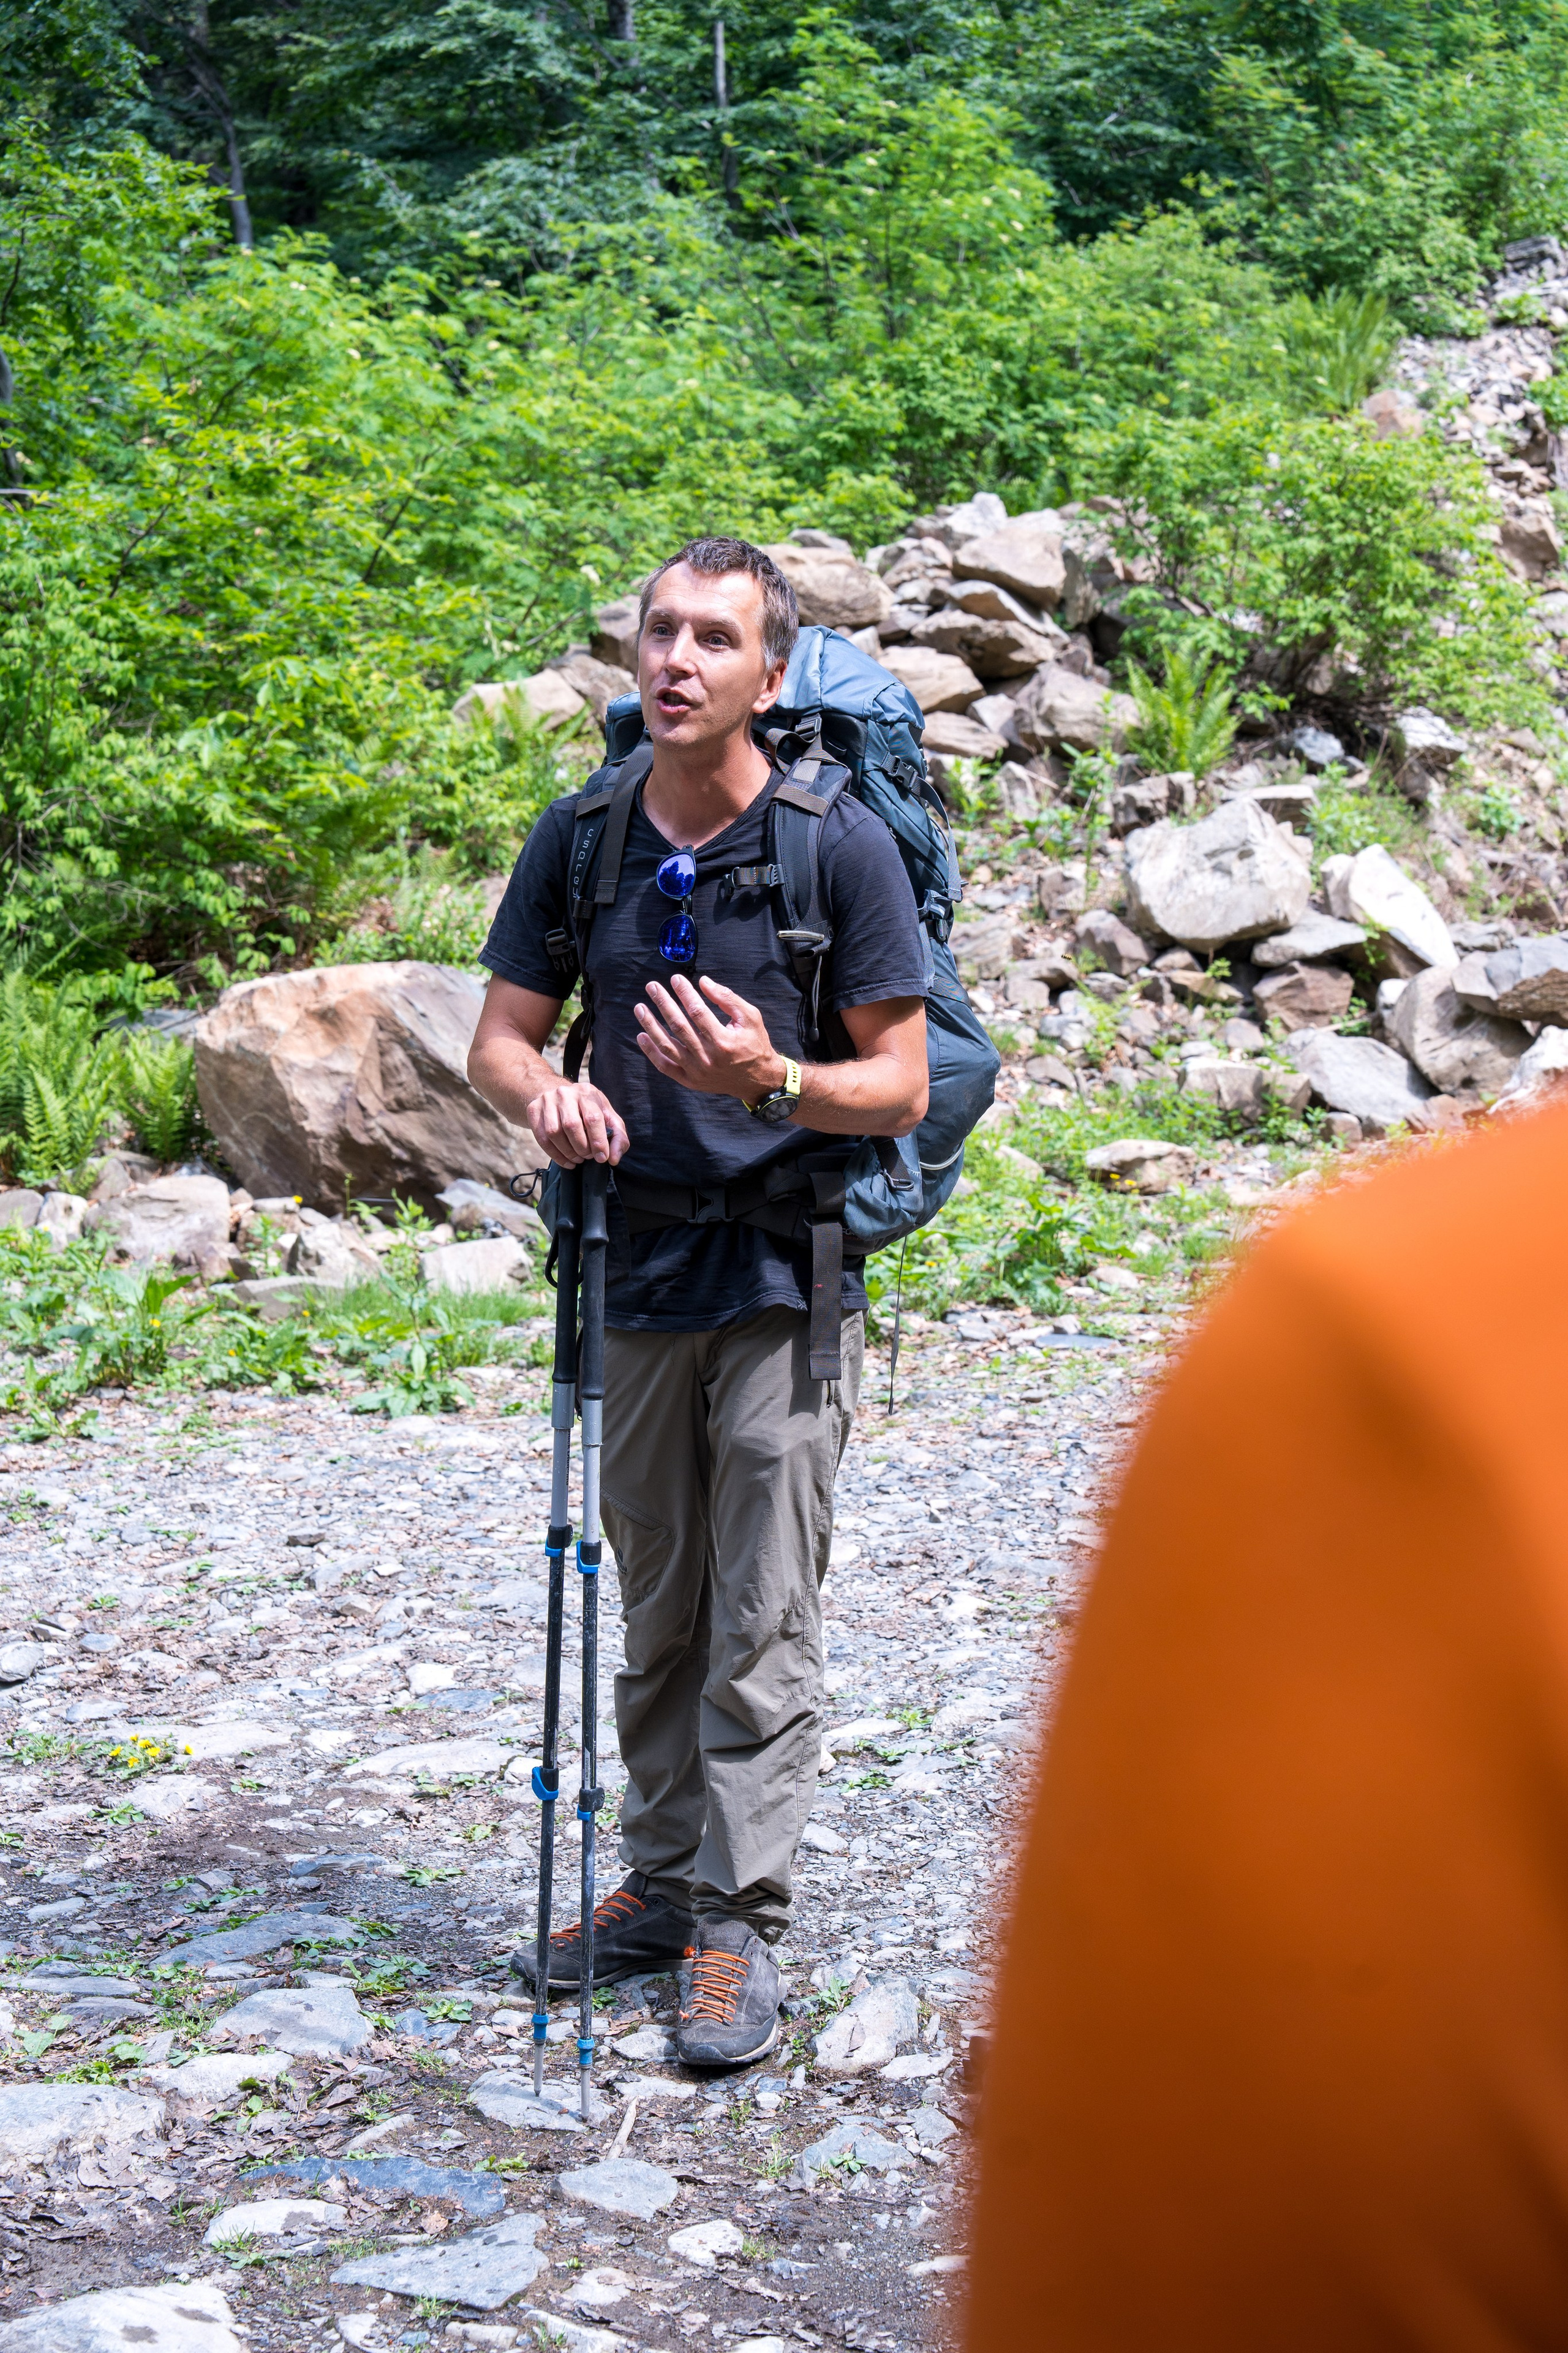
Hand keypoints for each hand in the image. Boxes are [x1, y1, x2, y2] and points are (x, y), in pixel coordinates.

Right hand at [524, 1078, 628, 1167]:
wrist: (557, 1095)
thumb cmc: (587, 1109)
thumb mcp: (607, 1116)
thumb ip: (617, 1137)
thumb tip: (614, 1159)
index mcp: (587, 1092)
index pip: (593, 1118)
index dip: (598, 1141)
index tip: (601, 1157)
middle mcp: (565, 1093)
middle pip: (572, 1126)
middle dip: (582, 1147)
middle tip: (588, 1156)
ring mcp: (547, 1100)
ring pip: (554, 1133)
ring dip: (568, 1152)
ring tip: (578, 1159)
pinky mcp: (533, 1110)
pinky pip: (542, 1138)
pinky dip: (555, 1155)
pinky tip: (566, 1161)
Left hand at [635, 974, 784, 1102]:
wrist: (757, 1080)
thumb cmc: (754, 1044)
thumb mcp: (750, 1017)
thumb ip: (727, 998)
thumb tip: (703, 982)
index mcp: (724, 1041)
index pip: (697, 1011)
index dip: (684, 993)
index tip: (675, 979)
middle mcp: (708, 1058)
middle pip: (678, 1026)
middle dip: (663, 1003)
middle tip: (652, 987)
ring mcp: (697, 1071)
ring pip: (667, 1046)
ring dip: (651, 1025)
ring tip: (640, 1008)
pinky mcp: (690, 1081)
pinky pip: (665, 1066)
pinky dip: (651, 1052)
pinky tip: (641, 1036)